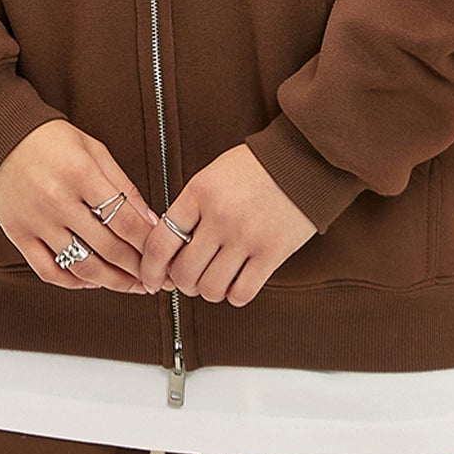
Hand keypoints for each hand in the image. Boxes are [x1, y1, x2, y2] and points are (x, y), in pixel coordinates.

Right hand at [0, 120, 157, 295]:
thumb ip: (123, 186)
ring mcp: (36, 222)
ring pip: (82, 266)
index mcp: (80, 174)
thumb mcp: (94, 150)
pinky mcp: (18, 235)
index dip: (149, 243)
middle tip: (155, 276)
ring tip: (132, 285)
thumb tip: (150, 220)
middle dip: (138, 268)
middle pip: (108, 248)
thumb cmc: (49, 139)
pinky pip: (50, 271)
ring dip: (113, 282)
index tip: (163, 253)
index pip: (125, 220)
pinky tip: (92, 280)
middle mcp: (57, 201)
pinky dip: (74, 282)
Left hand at [137, 145, 316, 305]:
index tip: (151, 280)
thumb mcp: (212, 176)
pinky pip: (242, 293)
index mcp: (199, 192)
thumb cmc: (255, 167)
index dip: (150, 269)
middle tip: (189, 278)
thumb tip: (170, 250)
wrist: (303, 158)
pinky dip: (235, 295)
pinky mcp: (272, 252)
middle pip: (184, 272)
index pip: (160, 242)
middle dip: (183, 282)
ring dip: (209, 290)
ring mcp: (246, 236)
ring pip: (211, 288)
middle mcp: (219, 216)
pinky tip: (238, 282)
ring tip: (215, 279)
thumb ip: (191, 208)